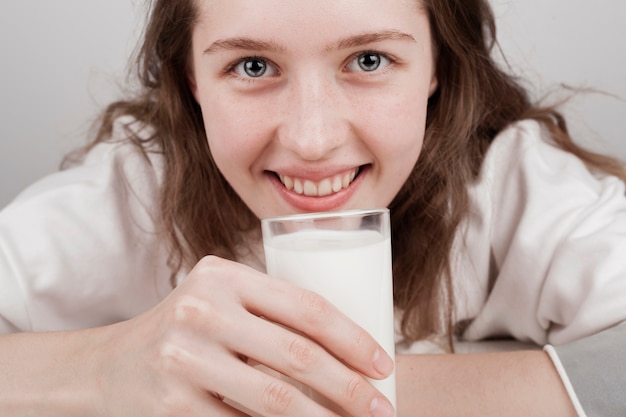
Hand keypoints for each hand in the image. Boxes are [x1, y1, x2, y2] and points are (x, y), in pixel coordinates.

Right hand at [94, 256, 394, 416]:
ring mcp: (183, 359)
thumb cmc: (186, 329)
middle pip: (298, 356)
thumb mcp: (221, 300)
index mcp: (224, 276)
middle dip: (351, 388)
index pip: (306, 307)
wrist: (109, 365)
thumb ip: (270, 311)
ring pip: (276, 400)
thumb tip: (348, 353)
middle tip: (381, 410)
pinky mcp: (171, 405)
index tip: (382, 365)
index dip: (353, 339)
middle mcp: (202, 310)